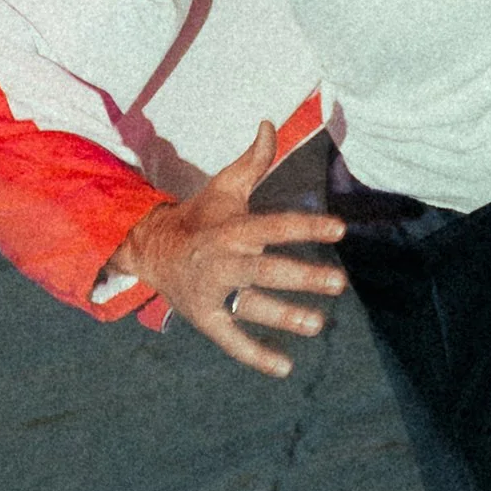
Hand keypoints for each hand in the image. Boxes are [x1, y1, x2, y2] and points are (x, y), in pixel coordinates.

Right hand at [117, 123, 349, 378]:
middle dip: (303, 277)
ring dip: (286, 316)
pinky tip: (284, 367)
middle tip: (339, 283)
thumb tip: (269, 124)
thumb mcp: (224, 188)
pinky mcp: (206, 318)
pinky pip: (231, 339)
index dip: (306, 227)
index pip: (274, 226)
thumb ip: (253, 162)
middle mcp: (223, 261)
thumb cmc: (199, 218)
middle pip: (267, 270)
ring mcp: (213, 292)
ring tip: (319, 325)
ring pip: (253, 306)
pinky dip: (255, 355)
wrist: (151, 250)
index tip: (339, 229)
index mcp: (232, 229)